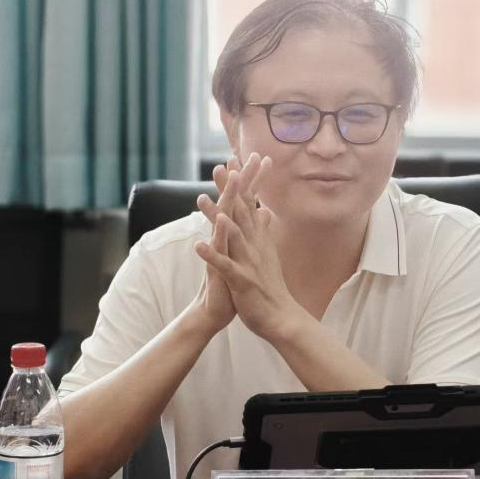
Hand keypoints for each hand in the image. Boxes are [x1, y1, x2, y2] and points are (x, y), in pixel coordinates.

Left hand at [194, 155, 307, 343]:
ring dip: (217, 218)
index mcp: (258, 240)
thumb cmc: (270, 287)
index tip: (233, 160)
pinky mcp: (243, 281)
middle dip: (229, 190)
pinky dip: (213, 255)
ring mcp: (249, 263)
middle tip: (220, 167)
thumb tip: (263, 210)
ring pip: (232, 236)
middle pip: (240, 213)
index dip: (240, 183)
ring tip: (202, 200)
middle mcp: (255, 247)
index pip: (248, 205)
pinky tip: (198, 245)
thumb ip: (263, 230)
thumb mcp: (266, 253)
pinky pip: (225, 266)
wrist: (281, 318)